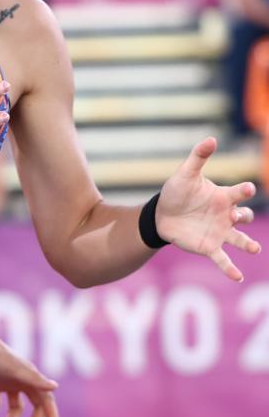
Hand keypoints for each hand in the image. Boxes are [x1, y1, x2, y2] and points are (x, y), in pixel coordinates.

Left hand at [156, 137, 260, 281]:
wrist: (161, 214)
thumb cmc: (177, 192)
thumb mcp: (185, 174)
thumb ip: (198, 157)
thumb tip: (212, 138)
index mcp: (223, 197)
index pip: (239, 194)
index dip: (244, 191)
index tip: (247, 189)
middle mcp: (226, 215)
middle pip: (243, 217)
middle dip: (243, 217)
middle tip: (236, 218)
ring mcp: (219, 233)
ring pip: (239, 240)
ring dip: (247, 245)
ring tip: (254, 249)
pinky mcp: (209, 247)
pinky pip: (222, 259)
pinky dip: (230, 269)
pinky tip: (238, 277)